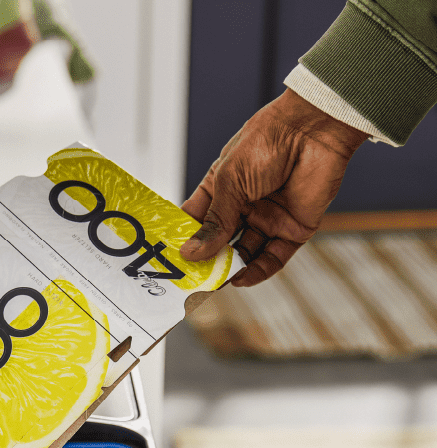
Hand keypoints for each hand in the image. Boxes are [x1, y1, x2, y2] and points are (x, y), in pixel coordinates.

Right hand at [180, 89, 367, 286]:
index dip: (185, 240)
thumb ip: (214, 221)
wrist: (314, 129)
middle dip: (207, 260)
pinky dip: (258, 271)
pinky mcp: (293, 229)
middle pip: (220, 242)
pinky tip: (242, 279)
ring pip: (245, 253)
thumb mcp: (229, 182)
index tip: (170, 259)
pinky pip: (274, 258)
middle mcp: (244, 207)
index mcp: (222, 190)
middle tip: (192, 278)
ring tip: (216, 281)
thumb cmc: (266, 142)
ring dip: (231, 269)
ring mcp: (269, 219)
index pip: (197, 222)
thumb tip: (190, 252)